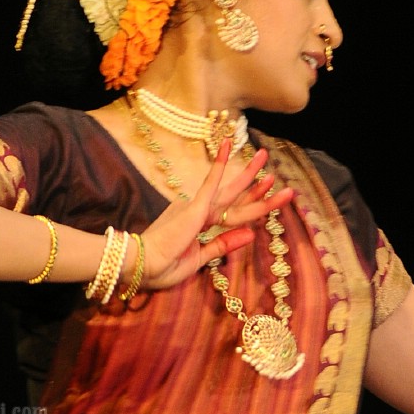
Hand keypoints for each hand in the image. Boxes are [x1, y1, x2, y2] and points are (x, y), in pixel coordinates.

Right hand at [137, 143, 294, 290]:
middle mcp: (199, 211)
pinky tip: (228, 147)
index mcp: (198, 223)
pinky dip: (220, 167)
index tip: (267, 195)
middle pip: (233, 198)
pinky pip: (211, 185)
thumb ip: (223, 245)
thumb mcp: (201, 257)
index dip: (250, 203)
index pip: (231, 213)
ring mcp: (196, 208)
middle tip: (269, 166)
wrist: (143, 266)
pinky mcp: (194, 208)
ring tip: (264, 155)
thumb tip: (251, 234)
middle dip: (253, 183)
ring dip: (249, 175)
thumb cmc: (164, 266)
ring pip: (231, 193)